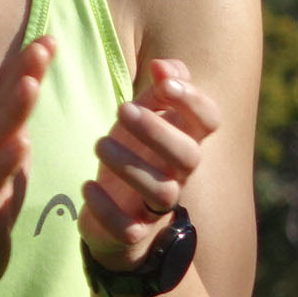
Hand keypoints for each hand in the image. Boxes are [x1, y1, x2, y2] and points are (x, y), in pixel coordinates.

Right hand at [0, 37, 54, 296]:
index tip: (49, 36)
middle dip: (22, 74)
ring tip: (32, 82)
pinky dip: (7, 163)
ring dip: (13, 109)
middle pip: (3, 105)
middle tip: (42, 44)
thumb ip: (17, 117)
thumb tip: (30, 78)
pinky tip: (22, 145)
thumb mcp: (8, 153)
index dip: (26, 66)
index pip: (9, 94)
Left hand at [81, 59, 220, 271]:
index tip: (164, 83)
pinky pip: (127, 227)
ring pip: (161, 190)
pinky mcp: (133, 231)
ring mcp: (158, 204)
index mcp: (186, 141)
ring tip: (99, 144)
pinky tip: (87, 186)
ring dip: (130, 165)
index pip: (210, 121)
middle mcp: (180, 174)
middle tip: (123, 110)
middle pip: (189, 156)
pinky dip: (106, 207)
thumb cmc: (136, 153)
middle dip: (157, 131)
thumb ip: (160, 88)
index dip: (193, 101)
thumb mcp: (146, 116)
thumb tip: (163, 65)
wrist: (121, 214)